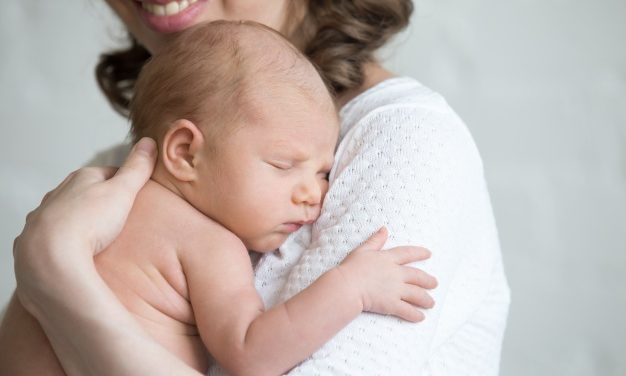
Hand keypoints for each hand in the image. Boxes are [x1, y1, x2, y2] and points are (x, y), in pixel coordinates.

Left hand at [13, 138, 156, 311]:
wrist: (51, 256)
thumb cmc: (89, 221)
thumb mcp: (122, 191)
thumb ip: (137, 168)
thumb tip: (149, 141)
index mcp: (81, 177)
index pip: (108, 173)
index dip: (124, 182)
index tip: (136, 195)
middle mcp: (59, 192)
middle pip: (85, 191)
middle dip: (100, 200)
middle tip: (120, 216)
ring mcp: (44, 215)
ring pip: (66, 211)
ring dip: (80, 219)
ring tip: (97, 235)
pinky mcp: (34, 238)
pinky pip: (53, 234)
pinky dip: (64, 238)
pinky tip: (73, 249)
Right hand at [336, 227, 437, 321]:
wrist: (347, 286)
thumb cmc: (351, 268)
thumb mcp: (362, 250)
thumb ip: (375, 240)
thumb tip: (384, 229)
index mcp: (388, 259)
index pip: (408, 253)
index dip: (419, 253)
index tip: (429, 254)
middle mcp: (396, 274)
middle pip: (417, 276)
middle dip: (428, 280)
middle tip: (435, 283)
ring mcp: (395, 289)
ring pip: (416, 294)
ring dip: (425, 299)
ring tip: (431, 303)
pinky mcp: (392, 304)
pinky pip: (407, 310)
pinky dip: (415, 315)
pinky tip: (421, 317)